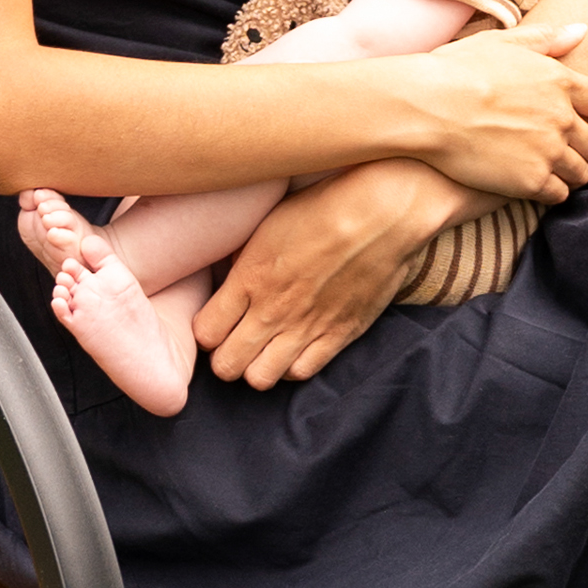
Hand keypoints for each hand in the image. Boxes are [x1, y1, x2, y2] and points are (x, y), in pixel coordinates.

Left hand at [195, 157, 470, 388]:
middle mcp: (273, 311)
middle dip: (224, 358)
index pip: (205, 333)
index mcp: (249, 279)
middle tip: (234, 343)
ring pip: (261, 379)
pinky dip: (292, 367)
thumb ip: (242, 259)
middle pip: (227, 366)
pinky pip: (302, 373)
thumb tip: (228, 277)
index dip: (205, 332)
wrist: (382, 214)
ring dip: (256, 368)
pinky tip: (293, 349)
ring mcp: (306, 327)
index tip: (214, 322)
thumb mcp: (267, 224)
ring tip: (262, 350)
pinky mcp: (339, 335)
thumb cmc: (323, 208)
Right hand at [402, 24, 587, 202]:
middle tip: (582, 161)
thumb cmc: (455, 71)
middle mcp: (563, 116)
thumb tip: (582, 30)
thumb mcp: (501, 44)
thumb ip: (545, 39)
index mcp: (560, 80)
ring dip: (573, 176)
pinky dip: (554, 194)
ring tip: (560, 178)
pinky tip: (540, 191)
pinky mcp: (531, 179)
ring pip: (580, 173)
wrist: (426, 108)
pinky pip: (558, 194)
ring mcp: (549, 150)